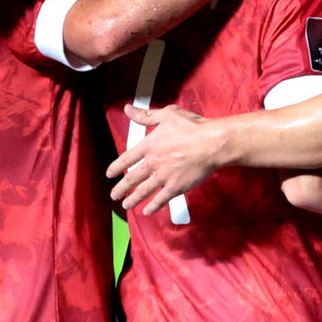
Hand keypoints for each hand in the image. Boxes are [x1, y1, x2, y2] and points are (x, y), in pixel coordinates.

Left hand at [106, 104, 223, 215]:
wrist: (211, 143)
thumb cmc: (191, 126)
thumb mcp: (167, 115)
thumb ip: (145, 115)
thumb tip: (127, 109)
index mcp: (149, 146)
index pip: (126, 159)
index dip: (116, 167)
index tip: (109, 174)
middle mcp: (153, 163)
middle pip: (132, 179)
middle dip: (121, 189)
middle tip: (114, 195)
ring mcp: (164, 177)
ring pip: (143, 192)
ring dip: (133, 200)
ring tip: (126, 205)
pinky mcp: (176, 187)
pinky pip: (161, 200)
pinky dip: (153, 207)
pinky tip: (147, 211)